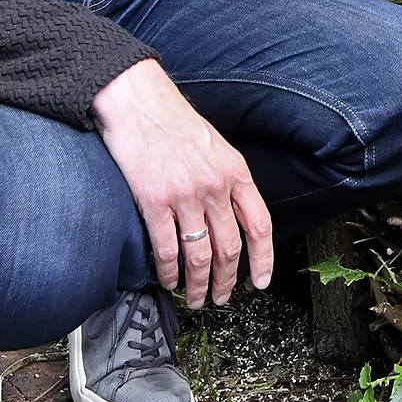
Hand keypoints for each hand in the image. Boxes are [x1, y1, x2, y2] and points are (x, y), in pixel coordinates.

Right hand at [91, 59, 273, 308]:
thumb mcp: (216, 147)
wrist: (138, 102)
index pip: (259, 224)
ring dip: (199, 284)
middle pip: (230, 247)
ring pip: (199, 255)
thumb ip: (227, 180)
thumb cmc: (174, 122)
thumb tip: (232, 216)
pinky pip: (166, 249)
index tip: (261, 281)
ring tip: (196, 299)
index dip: (263, 258)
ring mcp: (185, 195)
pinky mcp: (153, 201)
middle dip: (228, 280)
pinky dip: (168, 272)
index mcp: (236, 172)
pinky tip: (168, 281)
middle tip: (222, 298)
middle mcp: (215, 186)